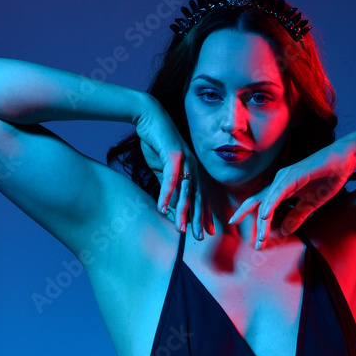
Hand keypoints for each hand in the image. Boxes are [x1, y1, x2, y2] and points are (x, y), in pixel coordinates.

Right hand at [136, 100, 213, 237]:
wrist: (149, 118)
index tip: (206, 231)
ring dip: (183, 212)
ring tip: (181, 229)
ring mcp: (185, 161)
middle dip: (199, 219)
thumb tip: (171, 208)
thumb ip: (169, 188)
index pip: (200, 197)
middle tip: (199, 237)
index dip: (204, 215)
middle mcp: (193, 167)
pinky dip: (166, 195)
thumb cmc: (156, 144)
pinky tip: (162, 209)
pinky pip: (171, 179)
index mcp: (193, 171)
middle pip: (197, 198)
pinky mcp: (173, 155)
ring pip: (186, 192)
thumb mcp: (163, 171)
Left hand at [227, 141, 355, 247]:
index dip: (257, 222)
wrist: (344, 160)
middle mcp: (279, 181)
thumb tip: (285, 231)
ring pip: (267, 200)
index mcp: (282, 188)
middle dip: (245, 214)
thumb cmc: (328, 178)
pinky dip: (270, 205)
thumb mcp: (311, 204)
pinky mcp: (294, 175)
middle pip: (257, 200)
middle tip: (235, 228)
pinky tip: (264, 216)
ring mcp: (285, 177)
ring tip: (259, 237)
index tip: (256, 241)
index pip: (263, 205)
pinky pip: (278, 192)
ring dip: (262, 220)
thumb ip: (298, 216)